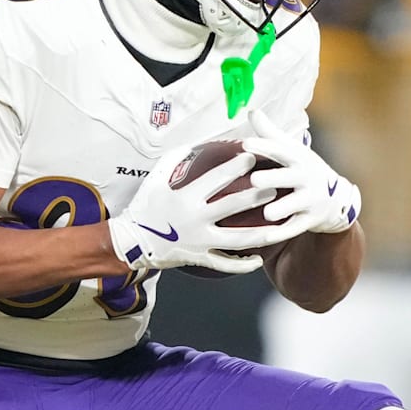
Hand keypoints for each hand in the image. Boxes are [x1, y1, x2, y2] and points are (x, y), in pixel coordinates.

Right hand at [108, 147, 302, 273]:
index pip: (216, 179)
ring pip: (236, 240)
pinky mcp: (199, 259)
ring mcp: (199, 241)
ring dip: (259, 234)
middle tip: (276, 188)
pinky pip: (225, 264)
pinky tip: (258, 260)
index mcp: (186, 198)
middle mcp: (195, 219)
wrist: (131, 242)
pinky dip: (242, 265)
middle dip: (256, 196)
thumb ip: (174, 159)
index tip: (253, 156)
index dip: (235, 167)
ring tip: (279, 227)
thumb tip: (195, 144)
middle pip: (232, 207)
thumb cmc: (145, 206)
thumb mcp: (155, 179)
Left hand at [243, 110, 360, 234]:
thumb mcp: (293, 150)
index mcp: (299, 158)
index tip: (246, 143)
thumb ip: (271, 133)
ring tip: (268, 213)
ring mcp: (311, 199)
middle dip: (274, 178)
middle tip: (255, 179)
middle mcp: (307, 177)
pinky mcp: (311, 219)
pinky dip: (282, 233)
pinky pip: (296, 227)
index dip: (264, 145)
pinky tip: (267, 237)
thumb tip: (251, 110)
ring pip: (295, 204)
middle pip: (289, 177)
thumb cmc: (304, 169)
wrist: (337, 198)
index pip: (281, 149)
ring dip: (282, 208)